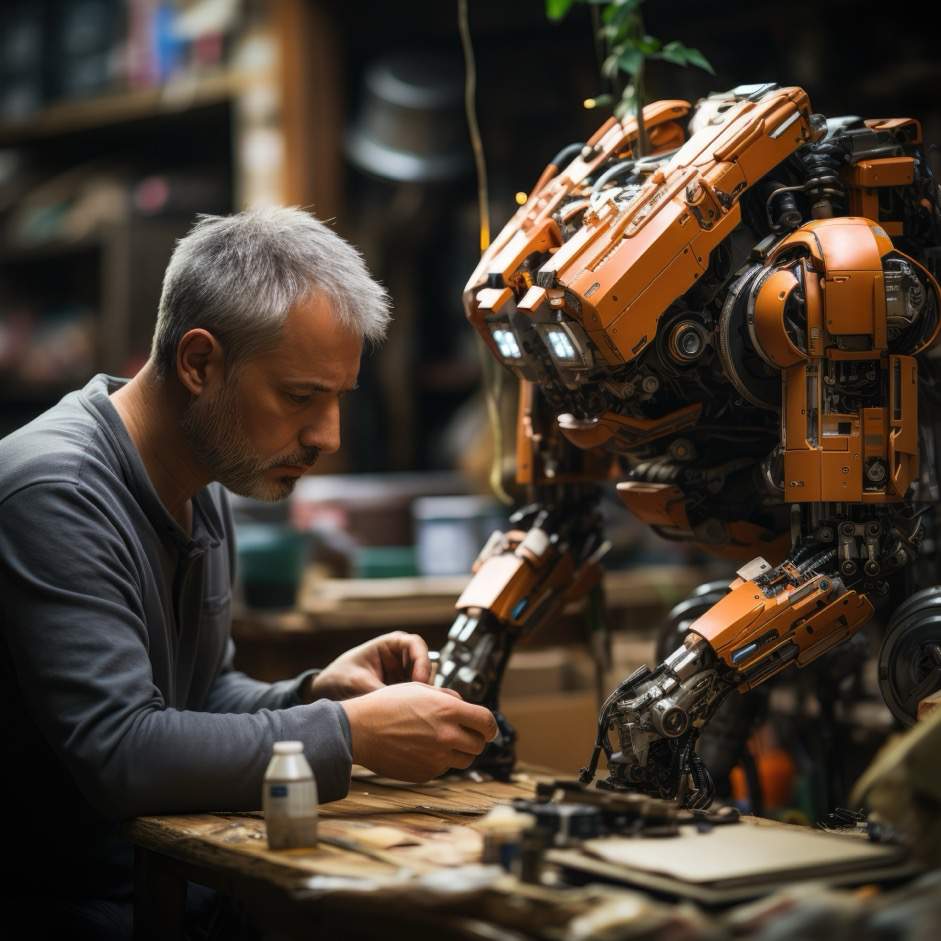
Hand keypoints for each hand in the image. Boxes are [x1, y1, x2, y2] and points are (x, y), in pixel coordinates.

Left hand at [306, 631, 431, 700]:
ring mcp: (400, 676)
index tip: (419, 680)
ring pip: (420, 684)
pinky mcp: (398, 693)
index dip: (422, 660)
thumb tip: (403, 705)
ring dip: (417, 696)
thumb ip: (380, 692)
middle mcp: (398, 659)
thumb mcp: (357, 683)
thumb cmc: (338, 678)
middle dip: (422, 682)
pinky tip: (404, 715)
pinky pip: (411, 698)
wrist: (324, 693)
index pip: (415, 644)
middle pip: (423, 666)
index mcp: (389, 645)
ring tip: (408, 709)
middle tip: (418, 700)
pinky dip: (411, 706)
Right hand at [340, 683, 498, 781]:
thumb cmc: (386, 705)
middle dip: (474, 738)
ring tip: (440, 741)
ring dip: (459, 751)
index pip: (487, 722)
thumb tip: (466, 707)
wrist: (360, 729)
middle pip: (479, 744)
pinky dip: (438, 761)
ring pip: (464, 760)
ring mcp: (437, 757)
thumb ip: (448, 698)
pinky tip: (422, 749)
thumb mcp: (420, 689)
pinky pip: (443, 768)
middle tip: (462, 733)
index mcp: (448, 711)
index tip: (488, 728)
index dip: (489, 726)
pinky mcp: (425, 774)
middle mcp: (446, 736)